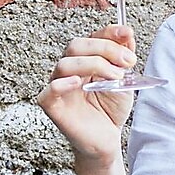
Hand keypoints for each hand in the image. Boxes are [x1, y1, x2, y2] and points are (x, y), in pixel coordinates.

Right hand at [36, 26, 139, 168]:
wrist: (107, 141)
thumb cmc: (110, 111)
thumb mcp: (125, 80)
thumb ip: (123, 58)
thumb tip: (127, 33)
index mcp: (85, 60)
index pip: (91, 37)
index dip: (108, 32)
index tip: (126, 34)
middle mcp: (69, 70)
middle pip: (76, 46)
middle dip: (105, 49)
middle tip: (127, 63)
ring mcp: (59, 87)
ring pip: (65, 64)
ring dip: (94, 64)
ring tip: (115, 77)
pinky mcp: (53, 107)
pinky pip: (48, 92)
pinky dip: (60, 85)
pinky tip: (78, 84)